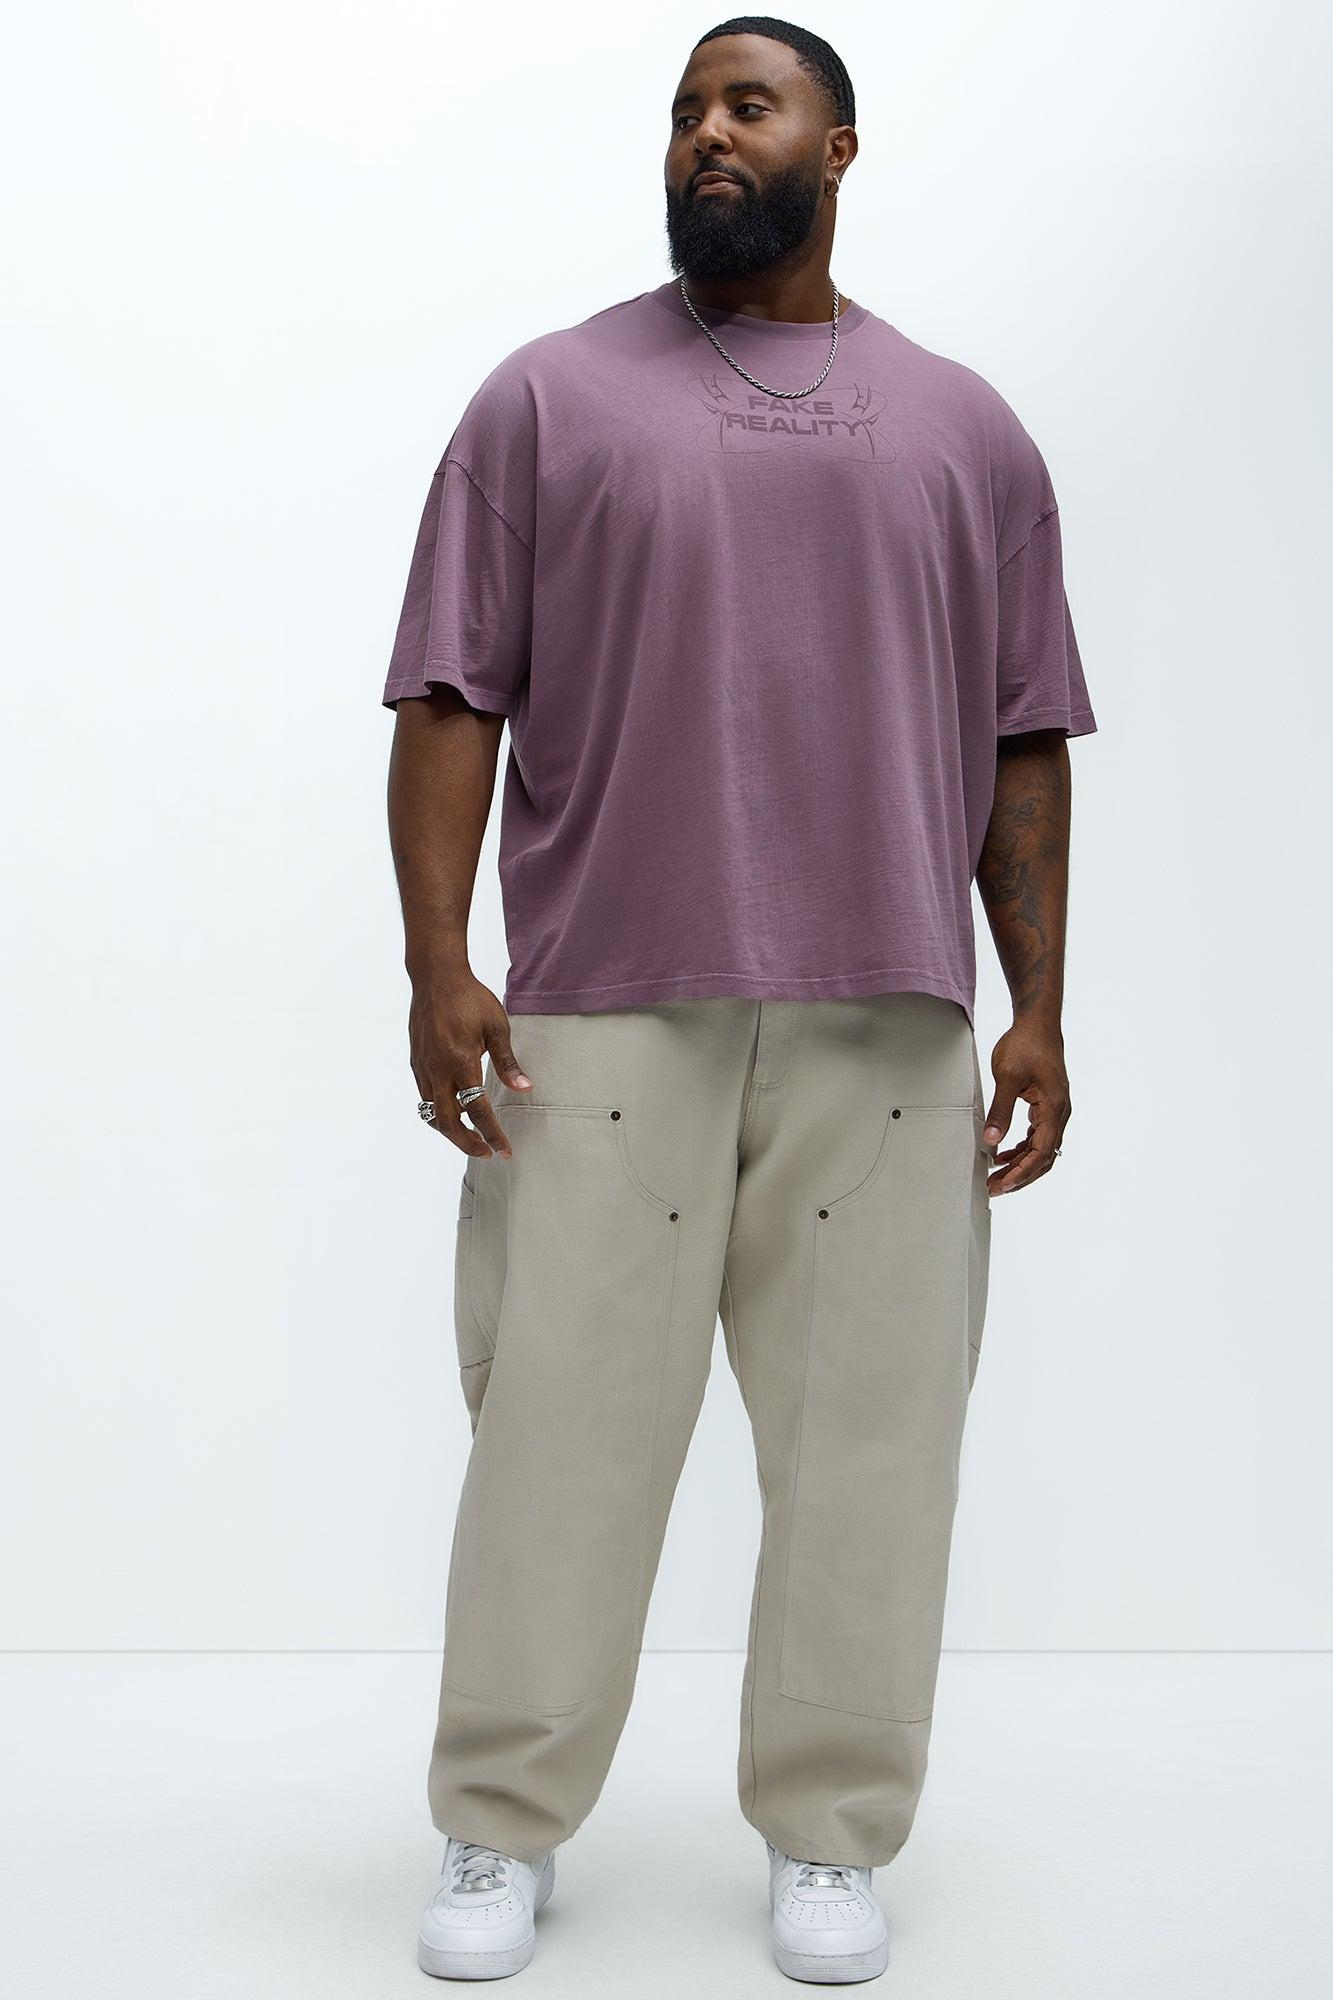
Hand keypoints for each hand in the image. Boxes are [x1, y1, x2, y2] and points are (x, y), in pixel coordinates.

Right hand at [408, 968, 532, 1158]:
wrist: (435, 977)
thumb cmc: (470, 998)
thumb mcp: (497, 1027)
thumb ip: (508, 1062)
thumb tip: (524, 1088)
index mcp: (461, 1062)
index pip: (478, 1110)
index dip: (492, 1135)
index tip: (504, 1150)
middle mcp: (438, 1070)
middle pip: (448, 1123)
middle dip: (467, 1143)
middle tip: (485, 1152)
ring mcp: (423, 1067)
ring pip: (432, 1113)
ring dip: (451, 1130)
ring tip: (470, 1135)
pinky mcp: (416, 1062)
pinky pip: (425, 1097)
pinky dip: (439, 1111)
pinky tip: (455, 1108)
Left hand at [981, 1021, 1069, 1195]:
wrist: (1038, 1023)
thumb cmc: (1026, 1044)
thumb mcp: (1007, 1077)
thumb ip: (1000, 1111)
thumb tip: (991, 1140)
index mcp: (1053, 1107)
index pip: (1041, 1151)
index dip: (1022, 1171)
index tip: (1003, 1184)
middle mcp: (1059, 1112)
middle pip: (1044, 1157)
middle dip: (1020, 1175)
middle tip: (995, 1187)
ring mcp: (1054, 1110)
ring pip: (1041, 1149)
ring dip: (1020, 1164)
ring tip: (996, 1176)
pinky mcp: (1046, 1106)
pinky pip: (1037, 1136)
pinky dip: (1021, 1149)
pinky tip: (1002, 1154)